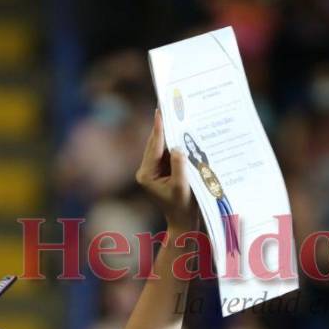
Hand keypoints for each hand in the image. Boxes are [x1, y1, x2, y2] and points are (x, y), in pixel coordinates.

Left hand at [135, 109, 198, 231]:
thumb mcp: (182, 187)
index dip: (158, 128)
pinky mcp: (161, 172)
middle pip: (155, 144)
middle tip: (167, 106)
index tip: (159, 111)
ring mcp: (153, 171)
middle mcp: (146, 171)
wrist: (183, 222)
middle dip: (163, 127)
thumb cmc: (182, 207)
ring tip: (176, 115)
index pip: (154, 147)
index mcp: (146, 174)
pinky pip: (167, 154)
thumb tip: (178, 148)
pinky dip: (174, 145)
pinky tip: (181, 133)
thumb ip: (179, 166)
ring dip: (169, 135)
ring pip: (161, 147)